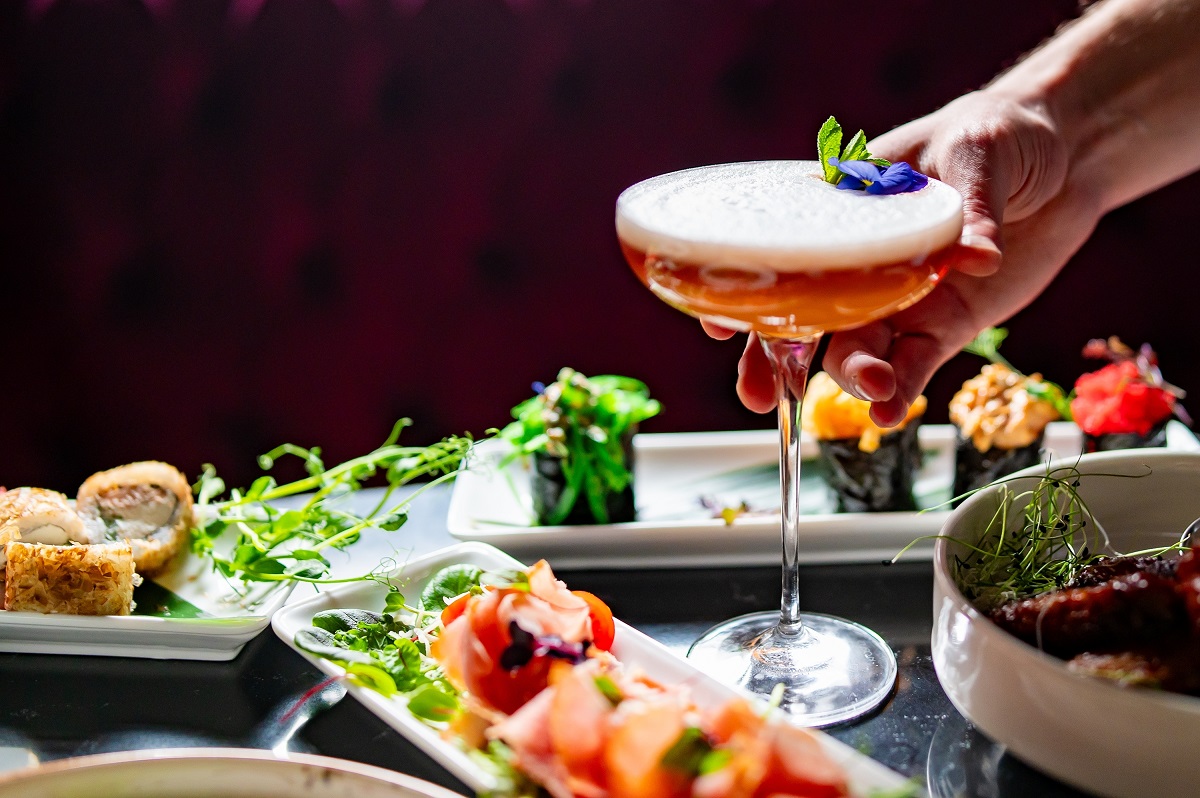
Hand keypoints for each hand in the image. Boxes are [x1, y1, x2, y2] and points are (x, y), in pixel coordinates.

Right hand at [717, 90, 1103, 423]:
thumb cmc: (1000, 133)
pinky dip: (901, 390)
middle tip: (765, 395)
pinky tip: (890, 414)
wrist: (1063, 157)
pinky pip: (912, 365)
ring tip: (874, 394)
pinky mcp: (942, 326)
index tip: (721, 324)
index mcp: (846, 209)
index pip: (784, 252)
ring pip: (854, 349)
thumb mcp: (978, 151)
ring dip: (852, 377)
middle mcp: (860, 262)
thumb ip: (972, 209)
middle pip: (805, 316)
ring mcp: (898, 299)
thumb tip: (978, 254)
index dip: (748, 290)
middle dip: (778, 359)